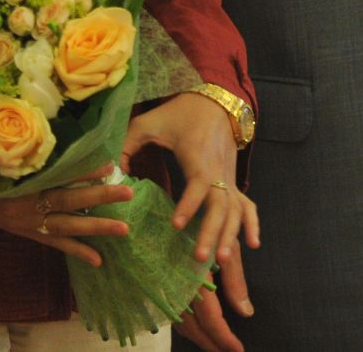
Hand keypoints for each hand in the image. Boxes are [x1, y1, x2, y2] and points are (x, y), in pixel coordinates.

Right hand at [0, 163, 132, 267]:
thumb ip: (26, 152)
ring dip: (97, 227)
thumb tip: (51, 134)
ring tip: (124, 229)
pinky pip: (57, 244)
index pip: (58, 177)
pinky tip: (98, 260)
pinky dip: (78, 251)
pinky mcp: (30, 234)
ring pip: (68, 226)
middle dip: (99, 196)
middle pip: (69, 200)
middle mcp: (28, 204)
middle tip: (128, 193)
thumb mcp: (2, 157)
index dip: (82, 173)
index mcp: (22, 182)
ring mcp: (30, 222)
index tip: (107, 166)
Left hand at [122, 92, 259, 351]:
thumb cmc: (177, 113)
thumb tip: (110, 173)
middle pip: (221, 204)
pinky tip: (252, 245)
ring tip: (219, 261)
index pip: (199, 184)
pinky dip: (251, 224)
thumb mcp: (147, 123)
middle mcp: (218, 169)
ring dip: (229, 235)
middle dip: (212, 232)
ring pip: (235, 210)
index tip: (176, 225)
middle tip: (200, 258)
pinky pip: (246, 205)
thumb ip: (126, 145)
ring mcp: (229, 177)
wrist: (212, 101)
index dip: (189, 205)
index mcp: (198, 155)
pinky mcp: (233, 182)